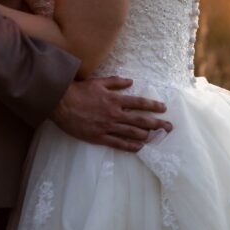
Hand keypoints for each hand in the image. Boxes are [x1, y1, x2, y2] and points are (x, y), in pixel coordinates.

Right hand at [50, 77, 172, 151]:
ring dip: (147, 135)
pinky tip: (139, 147)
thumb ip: (116, 82)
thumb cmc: (79, 91)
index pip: (139, 103)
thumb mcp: (99, 82)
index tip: (164, 108)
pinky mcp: (99, 137)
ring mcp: (107, 126)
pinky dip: (130, 146)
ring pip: (132, 133)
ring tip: (158, 137)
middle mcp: (114, 114)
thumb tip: (131, 82)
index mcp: (115, 99)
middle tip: (169, 127)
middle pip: (140, 120)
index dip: (153, 106)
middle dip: (157, 124)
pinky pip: (118, 143)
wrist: (60, 103)